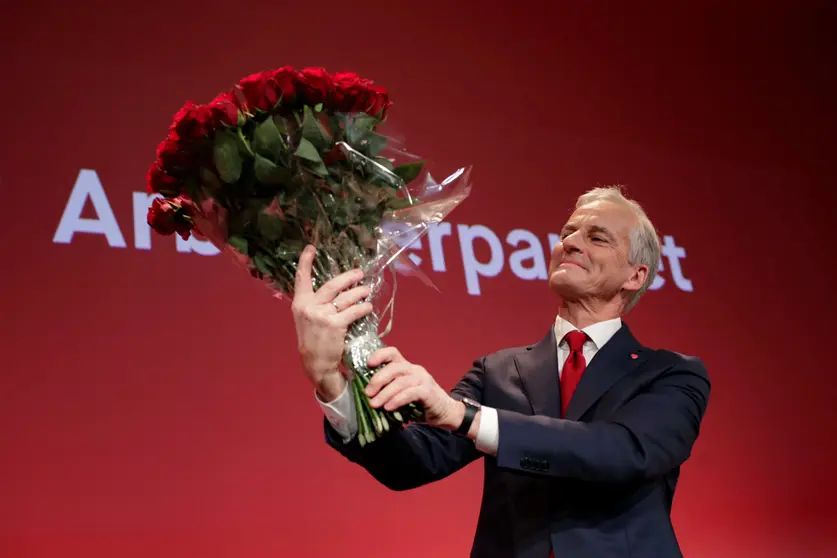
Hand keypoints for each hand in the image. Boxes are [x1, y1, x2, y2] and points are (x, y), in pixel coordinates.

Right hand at [291, 244, 373, 400]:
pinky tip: (368, 308)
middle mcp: (309, 307)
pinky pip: (354, 311)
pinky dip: (363, 308)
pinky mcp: (335, 325)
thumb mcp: (307, 319)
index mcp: (300, 304)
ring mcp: (322, 315)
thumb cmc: (314, 341)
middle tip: (360, 273)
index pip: (301, 278)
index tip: (311, 247)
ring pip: (346, 297)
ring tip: (367, 291)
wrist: (316, 364)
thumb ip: (316, 304)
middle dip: (348, 277)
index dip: (305, 261)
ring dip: (360, 292)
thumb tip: (336, 289)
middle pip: (332, 284)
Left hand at [365, 347, 463, 429]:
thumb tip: (367, 395)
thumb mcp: (401, 394)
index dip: (379, 355)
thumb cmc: (419, 404)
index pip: (392, 353)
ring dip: (385, 393)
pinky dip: (397, 400)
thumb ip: (388, 390)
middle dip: (378, 379)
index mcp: (406, 367)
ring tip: (374, 404)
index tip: (367, 364)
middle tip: (368, 393)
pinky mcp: (428, 391)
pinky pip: (410, 393)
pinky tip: (388, 408)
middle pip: (394, 367)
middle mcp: (415, 369)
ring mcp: (423, 379)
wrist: (444, 412)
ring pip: (401, 382)